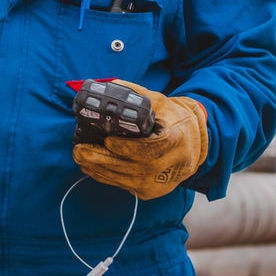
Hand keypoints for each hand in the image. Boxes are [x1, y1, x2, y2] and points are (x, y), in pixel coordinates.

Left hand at [72, 79, 207, 199]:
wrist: (195, 141)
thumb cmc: (174, 118)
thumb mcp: (159, 101)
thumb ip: (135, 94)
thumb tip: (108, 85)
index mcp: (176, 139)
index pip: (150, 148)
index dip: (128, 147)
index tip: (107, 140)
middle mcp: (172, 164)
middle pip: (136, 167)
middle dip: (103, 160)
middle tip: (79, 152)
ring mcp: (164, 180)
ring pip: (129, 180)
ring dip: (101, 171)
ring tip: (80, 159)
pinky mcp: (156, 190)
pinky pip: (129, 187)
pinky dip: (109, 179)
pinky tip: (92, 169)